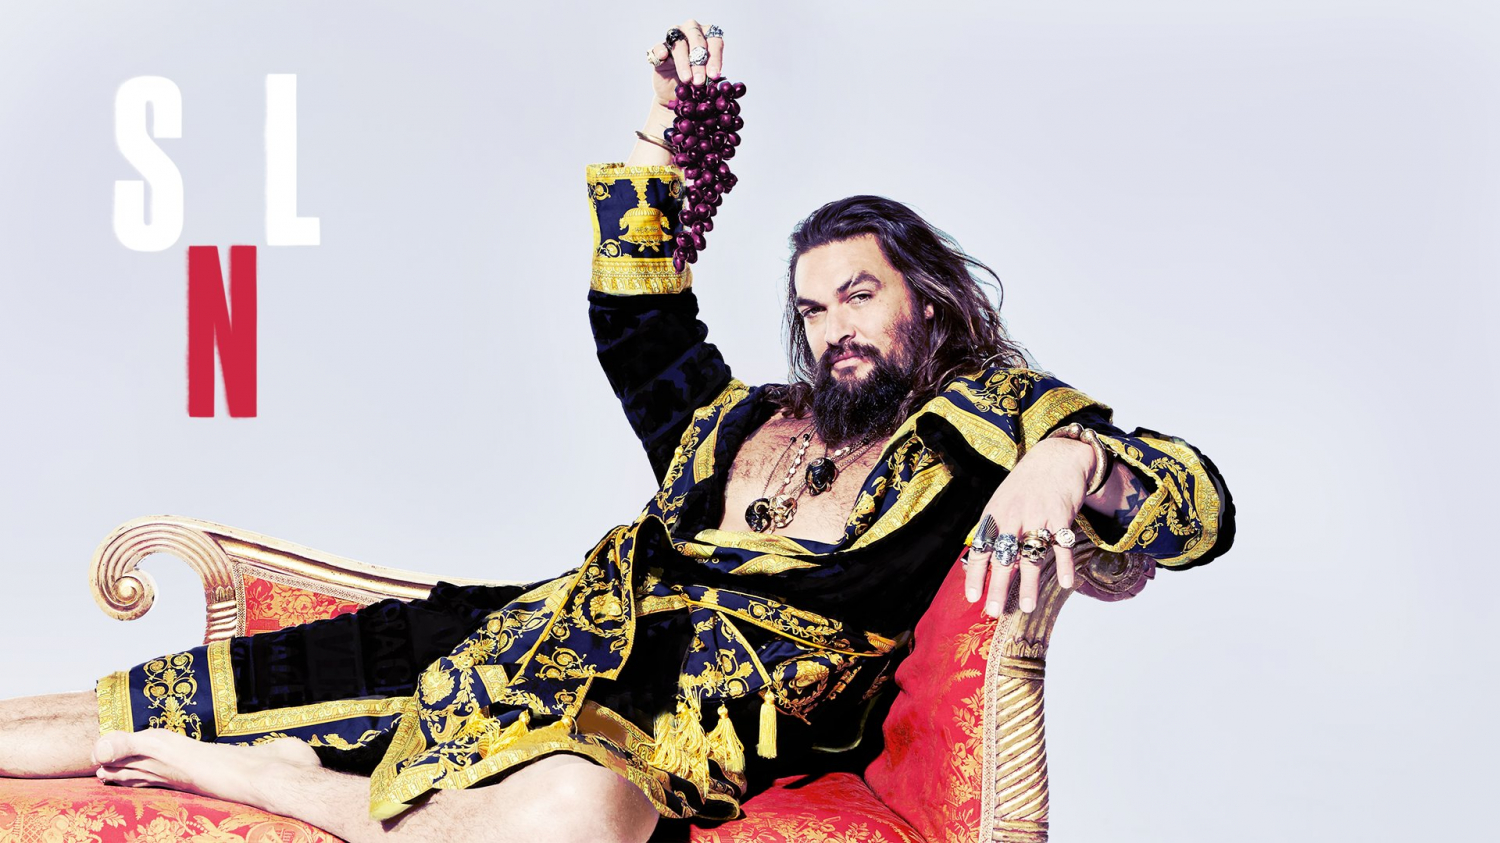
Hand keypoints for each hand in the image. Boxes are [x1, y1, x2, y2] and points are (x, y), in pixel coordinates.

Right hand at [645, 19, 724, 106]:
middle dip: (699, 62)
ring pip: (679, 45)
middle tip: (700, 80)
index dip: (715, 59)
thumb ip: (710, 74)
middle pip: (697, 41)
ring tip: (687, 79)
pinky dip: (661, 50)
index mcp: (708, 35)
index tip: (713, 76)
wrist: (676, 93)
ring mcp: (674, 37)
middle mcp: (692, 31)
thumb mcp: (706, 78)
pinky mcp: (659, 48)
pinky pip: (659, 46)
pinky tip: (663, 56)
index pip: (714, 41)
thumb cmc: (696, 81)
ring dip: (684, 63)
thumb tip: (712, 76)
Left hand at [962, 438, 1095, 616]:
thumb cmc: (1024, 487)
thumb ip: (995, 535)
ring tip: (1026, 606)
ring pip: (1031, 554)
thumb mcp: (1002, 504)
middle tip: (994, 610)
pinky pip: (1063, 543)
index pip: (981, 548)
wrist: (1055, 457)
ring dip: (1029, 583)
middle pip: (1003, 556)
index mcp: (995, 514)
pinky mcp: (1061, 514)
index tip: (972, 597)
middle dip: (997, 585)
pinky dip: (1065, 563)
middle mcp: (1013, 516)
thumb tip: (982, 568)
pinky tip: (1066, 583)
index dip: (976, 574)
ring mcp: (1038, 515)